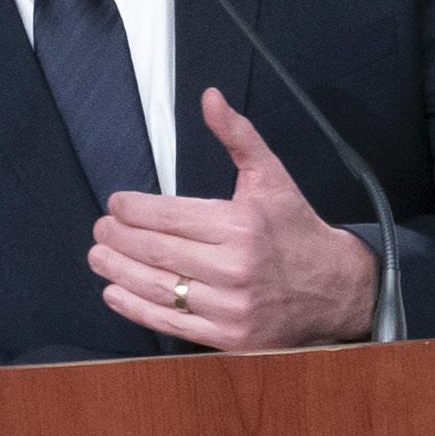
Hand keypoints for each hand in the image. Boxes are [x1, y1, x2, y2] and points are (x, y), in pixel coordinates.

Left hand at [89, 90, 380, 352]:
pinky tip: (114, 292)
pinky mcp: (229, 337)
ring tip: (98, 257)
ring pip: (158, 288)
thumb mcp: (271, 176)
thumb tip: (210, 98)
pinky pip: (171, 323)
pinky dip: (135, 308)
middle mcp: (234, 267)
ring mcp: (231, 306)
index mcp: (241, 225)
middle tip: (100, 229)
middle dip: (118, 238)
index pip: (170, 216)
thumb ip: (237, 136)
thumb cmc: (295, 228)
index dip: (133, 210)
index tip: (115, 205)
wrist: (336, 288)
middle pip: (157, 252)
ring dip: (118, 272)